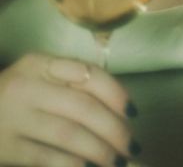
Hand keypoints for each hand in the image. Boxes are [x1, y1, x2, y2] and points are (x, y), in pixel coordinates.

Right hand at [0, 53, 136, 166]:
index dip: (117, 94)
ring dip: (99, 151)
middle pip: (83, 107)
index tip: (133, 112)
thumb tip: (118, 107)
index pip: (89, 74)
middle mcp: (27, 87)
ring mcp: (14, 118)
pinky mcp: (4, 148)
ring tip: (116, 161)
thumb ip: (71, 81)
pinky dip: (72, 164)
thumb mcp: (37, 76)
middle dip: (114, 128)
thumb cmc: (12, 96)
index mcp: (41, 64)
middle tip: (131, 145)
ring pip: (69, 134)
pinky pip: (46, 157)